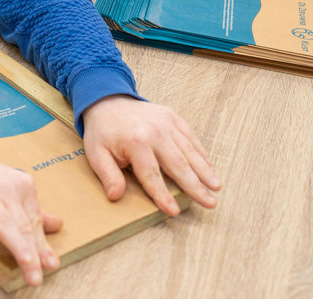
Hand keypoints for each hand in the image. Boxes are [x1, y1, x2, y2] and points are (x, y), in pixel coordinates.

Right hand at [0, 154, 62, 286]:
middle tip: (37, 276)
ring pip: (4, 222)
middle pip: (23, 225)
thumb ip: (33, 211)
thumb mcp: (13, 192)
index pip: (34, 222)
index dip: (42, 246)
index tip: (51, 265)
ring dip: (17, 244)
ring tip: (27, 262)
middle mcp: (7, 189)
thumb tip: (58, 225)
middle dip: (32, 252)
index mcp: (24, 187)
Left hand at [81, 95, 220, 215]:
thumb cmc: (103, 131)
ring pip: (189, 151)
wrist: (107, 101)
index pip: (152, 175)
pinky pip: (189, 136)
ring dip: (204, 170)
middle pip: (178, 164)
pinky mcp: (172, 117)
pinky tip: (208, 166)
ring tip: (216, 187)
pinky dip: (200, 152)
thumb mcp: (96, 153)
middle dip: (195, 186)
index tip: (174, 211)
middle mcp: (155, 131)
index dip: (163, 195)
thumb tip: (116, 196)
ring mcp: (166, 122)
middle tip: (210, 203)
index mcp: (135, 142)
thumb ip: (108, 175)